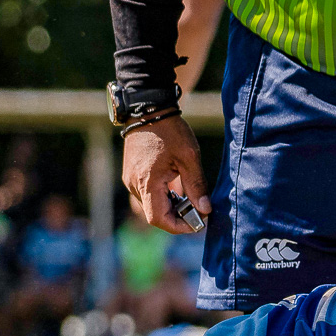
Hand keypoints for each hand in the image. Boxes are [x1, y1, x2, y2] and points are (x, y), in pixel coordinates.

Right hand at [122, 113, 207, 233]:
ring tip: (191, 197)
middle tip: (199, 209)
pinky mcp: (132, 174)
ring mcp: (131, 180)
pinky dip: (164, 197)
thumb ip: (197, 186)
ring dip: (171, 207)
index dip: (178, 226)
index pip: (158, 219)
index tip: (198, 223)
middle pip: (155, 214)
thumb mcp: (189, 157)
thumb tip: (205, 210)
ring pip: (152, 205)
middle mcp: (134, 184)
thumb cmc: (170, 131)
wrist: (149, 109)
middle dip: (178, 217)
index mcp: (146, 182)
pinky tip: (178, 187)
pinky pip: (148, 194)